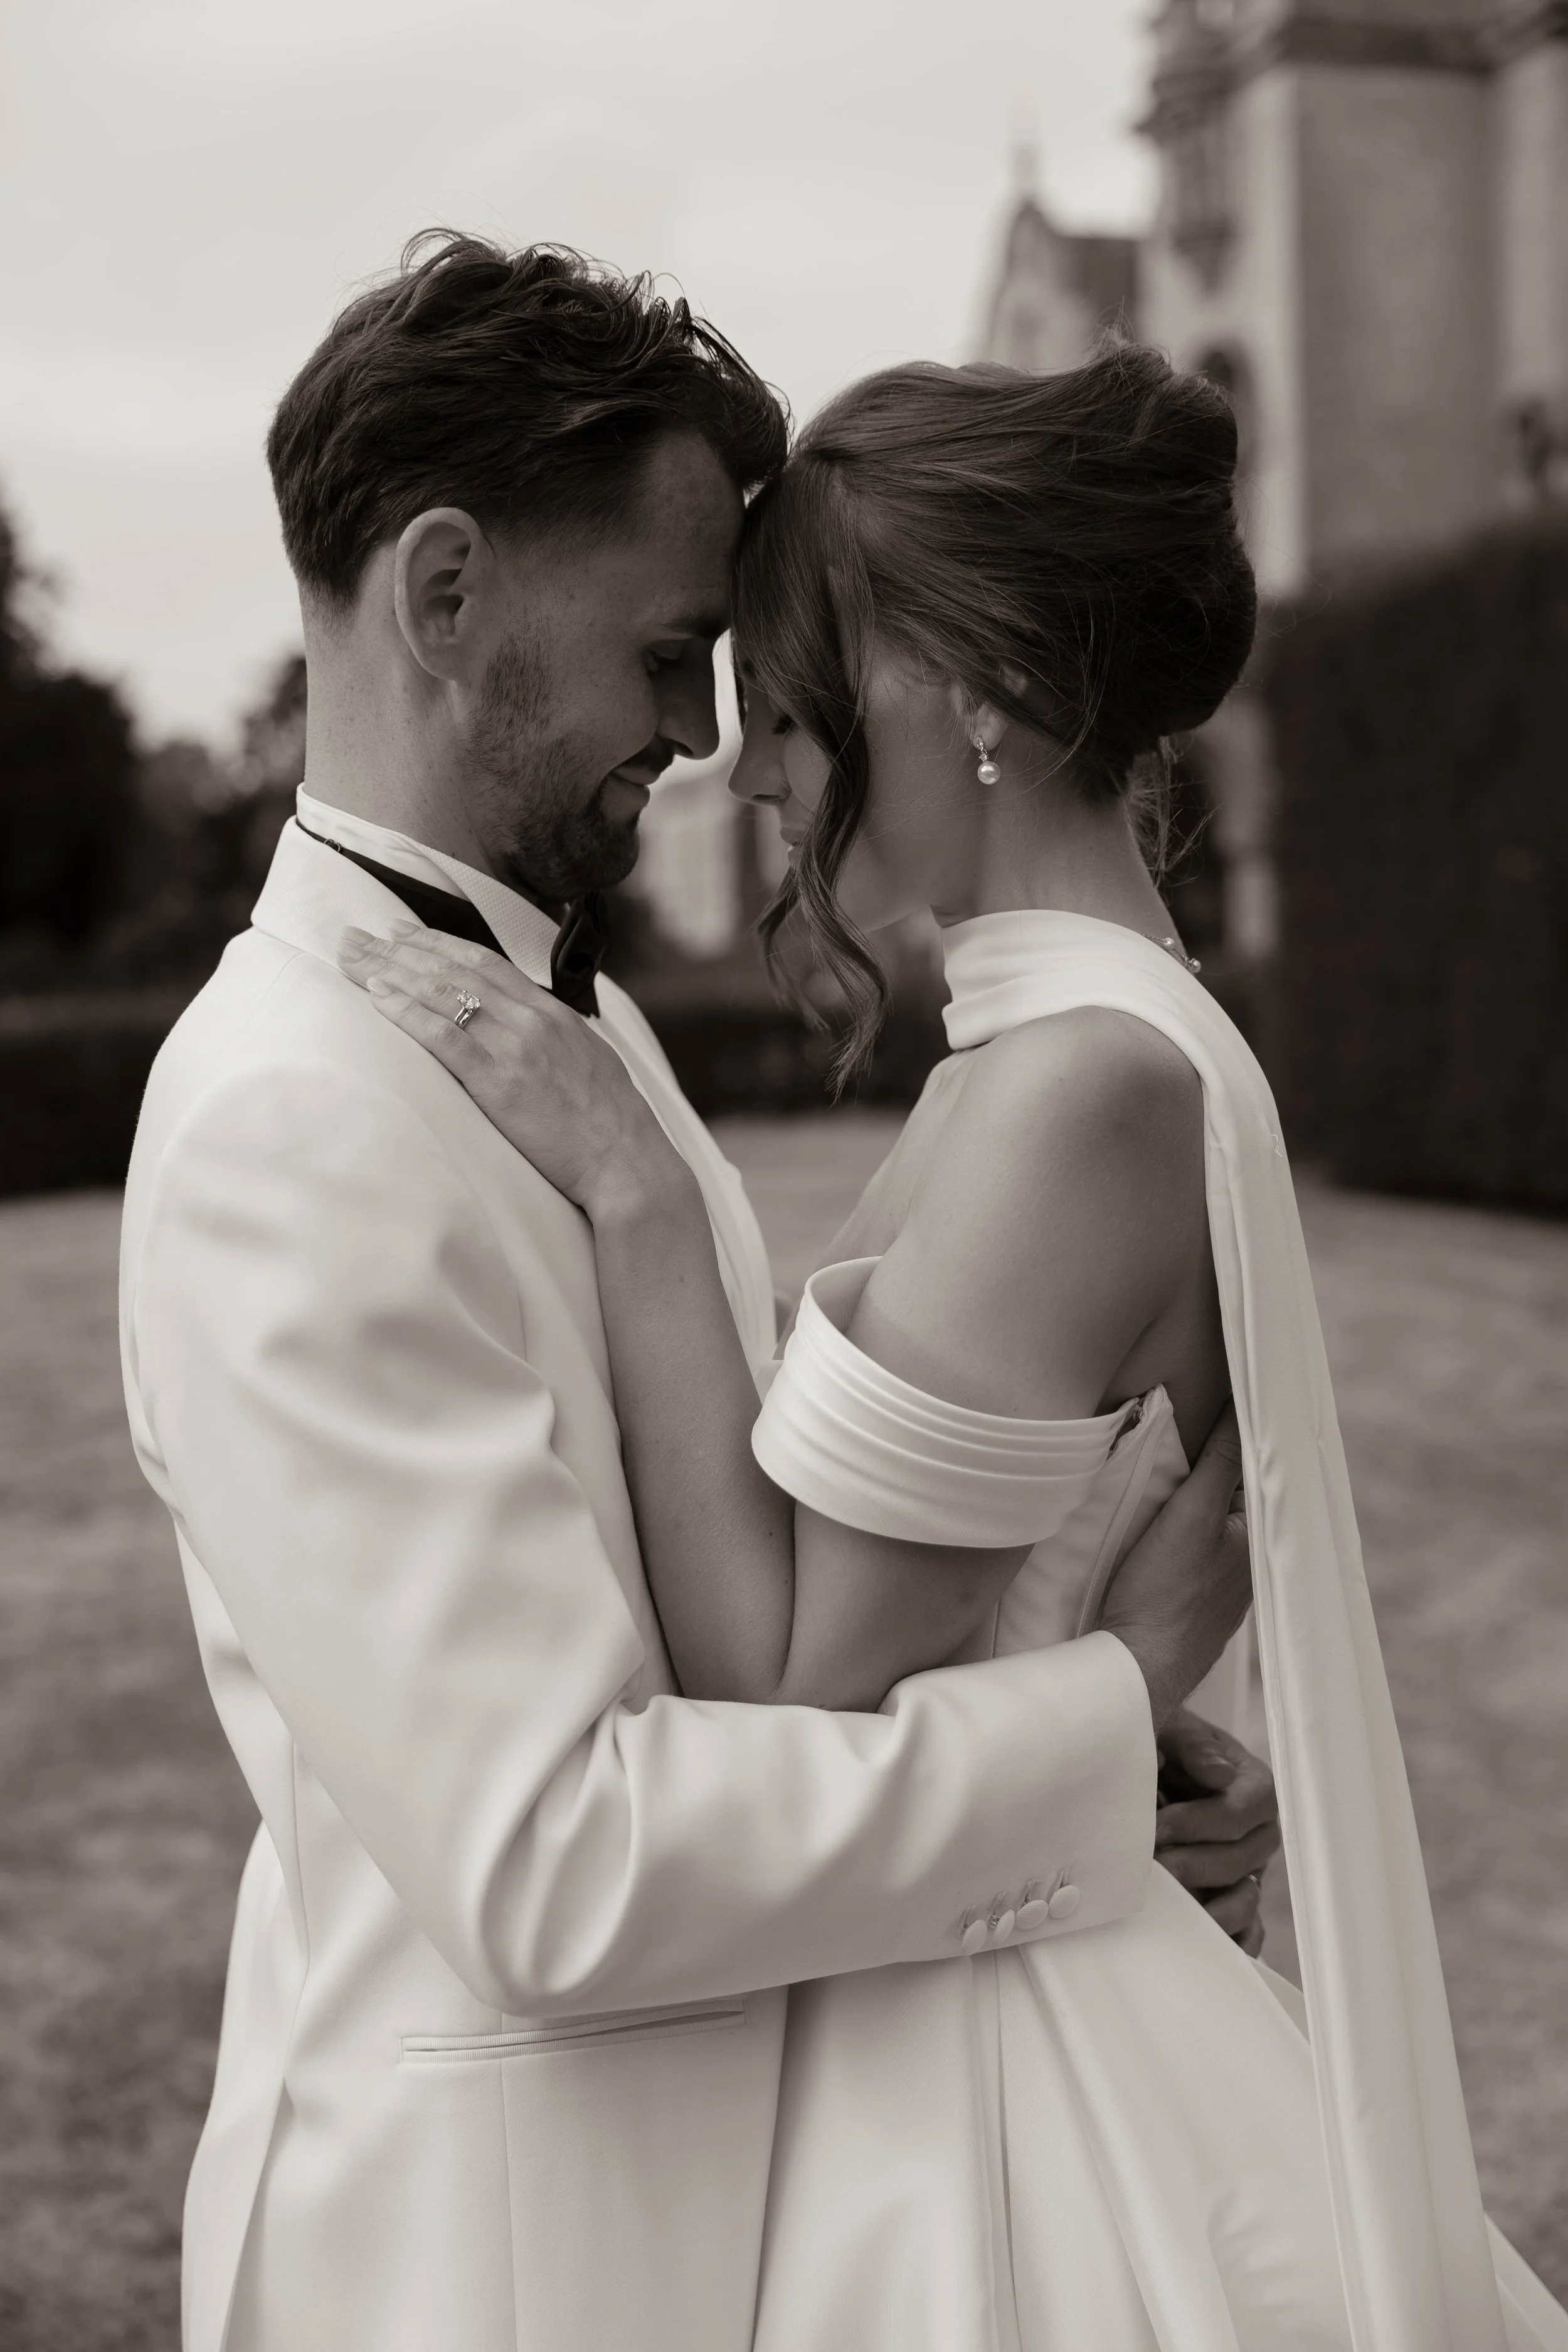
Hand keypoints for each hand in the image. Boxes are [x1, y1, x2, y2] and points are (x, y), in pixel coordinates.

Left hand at [336, 925, 687, 1220]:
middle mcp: (531, 1020)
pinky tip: (378, 997)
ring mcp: (515, 1048)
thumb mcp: (584, 1059)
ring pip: (444, 993)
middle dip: (400, 949)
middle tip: (357, 937)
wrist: (625, 1159)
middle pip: (455, 969)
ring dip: (392, 971)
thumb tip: (523, 1026)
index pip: (486, 962)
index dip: (438, 943)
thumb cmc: (607, 1120)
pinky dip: (407, 1013)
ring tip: (353, 959)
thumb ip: (550, 1035)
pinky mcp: (499, 1083)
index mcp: (552, 1012)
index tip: (401, 932)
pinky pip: (444, 1037)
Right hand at [1096, 1402, 1251, 1731]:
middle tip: (1199, 1427)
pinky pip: (1201, 1553)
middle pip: (1236, 1498)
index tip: (1229, 1399)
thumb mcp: (1192, 1513)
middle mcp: (1250, 1564)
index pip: (1254, 1470)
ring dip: (1204, 1500)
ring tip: (1183, 1469)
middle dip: (1221, 1466)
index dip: (1240, 1435)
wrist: (1137, 1668)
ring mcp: (1225, 1588)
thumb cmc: (1164, 1593)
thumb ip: (1222, 1461)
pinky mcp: (1198, 1603)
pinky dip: (1190, 1533)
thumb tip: (1246, 1408)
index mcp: (1258, 1537)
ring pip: (1218, 1526)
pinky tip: (1170, 1529)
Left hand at [1155, 1710, 1279, 1955]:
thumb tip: (1220, 1775)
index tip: (1157, 1826)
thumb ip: (1194, 1747)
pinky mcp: (1233, 1901)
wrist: (1145, 1767)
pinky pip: (1245, 1932)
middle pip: (1240, 1860)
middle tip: (1152, 1869)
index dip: (1198, 1823)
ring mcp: (1248, 1871)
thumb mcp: (1172, 1731)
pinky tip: (1198, 1945)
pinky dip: (1228, 1942)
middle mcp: (1258, 1833)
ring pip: (1244, 1901)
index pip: (1240, 1812)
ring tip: (1166, 1909)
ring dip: (1206, 1908)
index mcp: (1253, 1787)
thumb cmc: (1162, 1745)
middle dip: (1193, 1865)